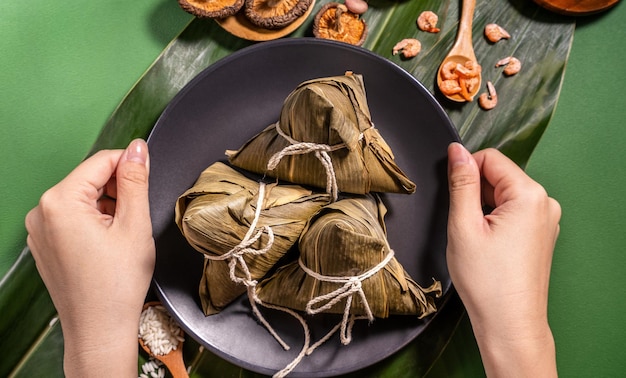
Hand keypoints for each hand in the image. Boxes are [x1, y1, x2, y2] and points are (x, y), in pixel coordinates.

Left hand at [25, 139, 153, 376]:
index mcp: (60, 202)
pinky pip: (72, 217)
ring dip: (107, 206)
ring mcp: (39, 230)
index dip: (130, 165)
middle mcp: (41, 212)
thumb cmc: (116, 285)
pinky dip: (93, 221)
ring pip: (82, 198)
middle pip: (89, 179)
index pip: (101, 161)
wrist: (99, 329)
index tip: (148, 179)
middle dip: (117, 189)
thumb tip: (138, 148)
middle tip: (136, 217)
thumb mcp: (134, 225)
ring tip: (122, 235)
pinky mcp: (45, 244)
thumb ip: (135, 180)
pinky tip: (108, 244)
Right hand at [446, 143, 559, 376]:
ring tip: (474, 238)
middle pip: (499, 176)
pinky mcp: (541, 235)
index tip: (452, 195)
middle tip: (462, 224)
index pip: (490, 158)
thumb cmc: (487, 281)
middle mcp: (545, 203)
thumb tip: (457, 151)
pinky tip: (486, 244)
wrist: (509, 324)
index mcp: (529, 195)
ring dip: (483, 207)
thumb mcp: (464, 225)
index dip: (465, 171)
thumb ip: (462, 183)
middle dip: (475, 191)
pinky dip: (495, 220)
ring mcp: (546, 220)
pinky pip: (513, 212)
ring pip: (504, 195)